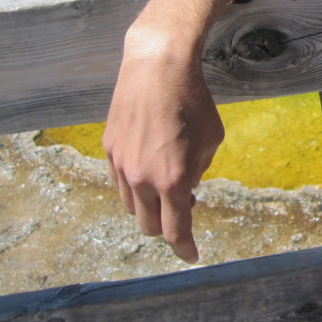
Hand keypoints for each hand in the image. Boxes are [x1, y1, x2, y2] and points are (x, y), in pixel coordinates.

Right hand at [103, 0, 242, 261]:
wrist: (158, 66)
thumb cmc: (194, 100)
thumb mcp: (212, 139)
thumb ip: (199, 169)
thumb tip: (187, 187)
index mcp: (173, 180)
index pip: (176, 231)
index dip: (185, 248)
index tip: (192, 255)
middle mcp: (142, 179)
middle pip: (150, 226)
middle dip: (167, 227)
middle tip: (184, 212)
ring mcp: (121, 165)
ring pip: (132, 206)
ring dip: (150, 207)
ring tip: (168, 188)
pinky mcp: (109, 149)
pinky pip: (120, 182)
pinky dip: (135, 186)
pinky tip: (150, 170)